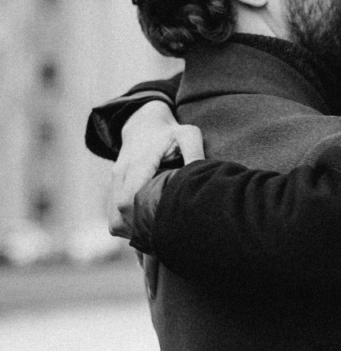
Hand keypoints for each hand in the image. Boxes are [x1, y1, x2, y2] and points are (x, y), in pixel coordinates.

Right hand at [107, 101, 203, 238]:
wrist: (143, 123)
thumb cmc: (170, 132)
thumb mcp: (188, 134)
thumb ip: (196, 151)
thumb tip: (203, 175)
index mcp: (137, 163)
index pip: (127, 200)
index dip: (141, 219)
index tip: (164, 229)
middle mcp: (120, 175)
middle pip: (118, 216)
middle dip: (138, 233)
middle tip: (165, 242)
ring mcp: (114, 183)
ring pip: (114, 221)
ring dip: (133, 234)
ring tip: (159, 239)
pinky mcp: (114, 190)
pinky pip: (114, 218)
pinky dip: (129, 229)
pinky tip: (149, 233)